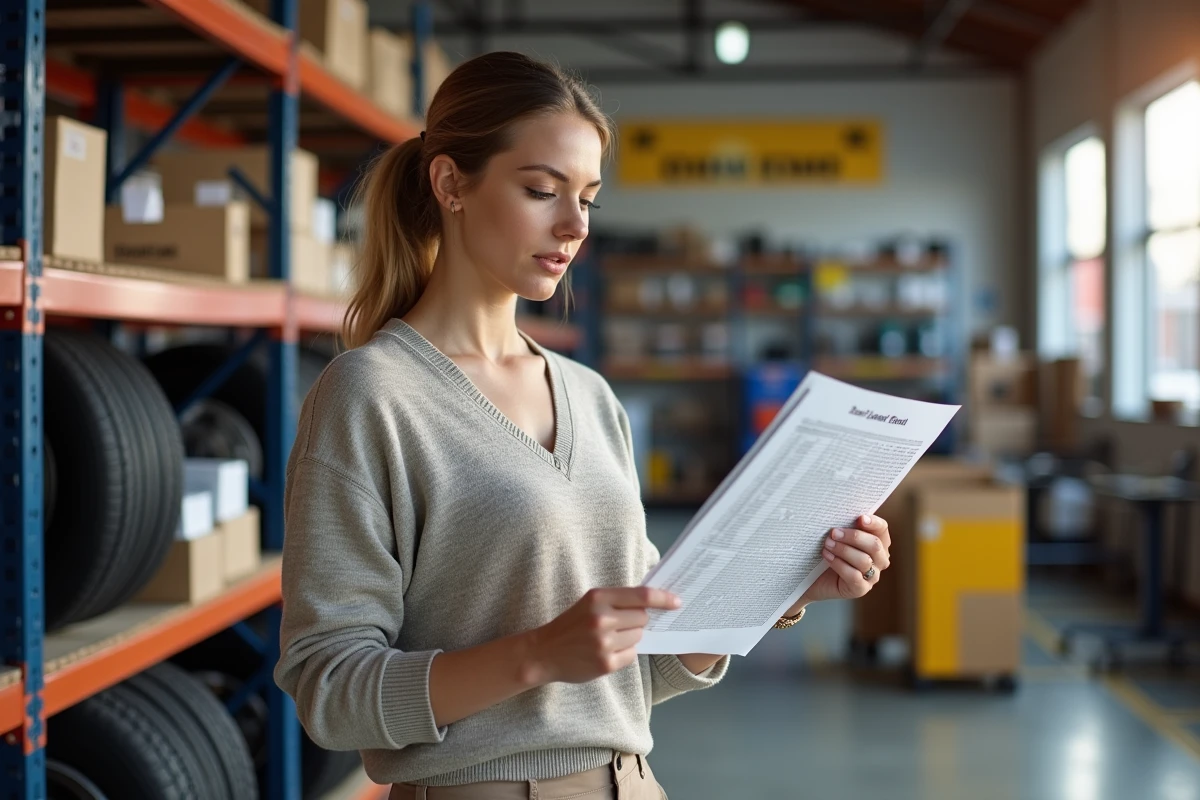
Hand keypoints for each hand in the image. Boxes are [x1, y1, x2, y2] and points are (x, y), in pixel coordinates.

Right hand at [526, 587, 681, 683]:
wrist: (543, 652)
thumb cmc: (571, 624)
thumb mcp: (590, 603)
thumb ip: (617, 600)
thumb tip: (653, 603)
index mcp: (598, 597)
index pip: (642, 596)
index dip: (663, 598)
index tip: (677, 602)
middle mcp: (602, 618)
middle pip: (643, 618)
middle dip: (637, 621)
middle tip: (619, 624)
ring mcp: (604, 642)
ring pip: (638, 637)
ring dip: (630, 637)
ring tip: (608, 639)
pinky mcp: (606, 663)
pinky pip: (631, 655)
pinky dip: (624, 653)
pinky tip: (607, 652)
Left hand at [801, 514, 890, 602]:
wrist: (812, 578)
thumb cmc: (827, 552)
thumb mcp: (837, 537)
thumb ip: (845, 526)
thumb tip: (842, 513)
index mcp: (877, 542)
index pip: (882, 529)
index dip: (873, 523)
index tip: (859, 518)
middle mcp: (879, 559)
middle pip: (875, 545)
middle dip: (854, 537)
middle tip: (834, 532)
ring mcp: (872, 576)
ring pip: (864, 560)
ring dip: (844, 550)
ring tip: (827, 545)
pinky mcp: (860, 589)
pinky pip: (854, 576)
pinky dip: (839, 564)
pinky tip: (828, 557)